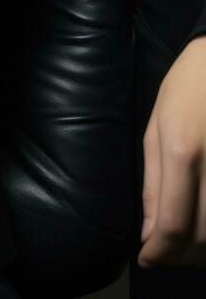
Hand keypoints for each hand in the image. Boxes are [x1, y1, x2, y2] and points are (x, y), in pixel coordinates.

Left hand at [138, 34, 205, 267]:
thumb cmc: (188, 86)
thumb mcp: (157, 126)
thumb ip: (153, 183)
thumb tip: (149, 232)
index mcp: (183, 150)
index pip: (174, 224)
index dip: (159, 252)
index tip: (145, 258)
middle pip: (204, 238)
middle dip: (180, 256)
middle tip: (163, 254)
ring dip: (203, 250)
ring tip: (184, 243)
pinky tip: (204, 226)